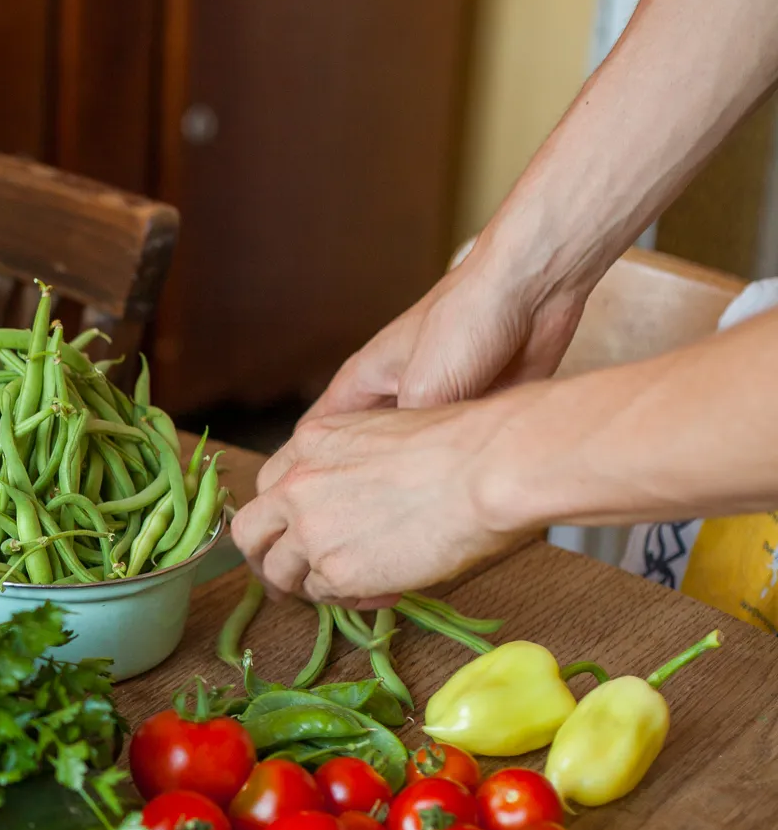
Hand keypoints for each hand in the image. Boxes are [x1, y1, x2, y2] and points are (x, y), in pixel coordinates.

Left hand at [233, 400, 526, 603]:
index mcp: (311, 441)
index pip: (269, 482)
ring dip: (303, 585)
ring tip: (339, 591)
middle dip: (263, 556)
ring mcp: (310, 531)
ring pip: (280, 572)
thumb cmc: (463, 445)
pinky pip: (324, 595)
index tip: (291, 530)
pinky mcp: (335, 571)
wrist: (487, 469)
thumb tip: (357, 504)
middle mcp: (297, 485)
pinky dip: (346, 599)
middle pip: (251, 531)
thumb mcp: (386, 436)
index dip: (279, 512)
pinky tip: (380, 593)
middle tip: (283, 577)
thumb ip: (352, 467)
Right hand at [259, 249, 589, 502]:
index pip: (311, 440)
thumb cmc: (464, 322)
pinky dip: (443, 483)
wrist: (531, 292)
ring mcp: (430, 409)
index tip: (298, 515)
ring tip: (391, 533)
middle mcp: (390, 399)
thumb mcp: (423, 387)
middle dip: (349, 496)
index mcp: (361, 384)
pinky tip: (442, 511)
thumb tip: (395, 489)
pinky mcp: (468, 415)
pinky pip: (445, 460)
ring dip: (400, 492)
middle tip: (344, 537)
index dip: (301, 478)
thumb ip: (403, 440)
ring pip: (402, 464)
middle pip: (354, 459)